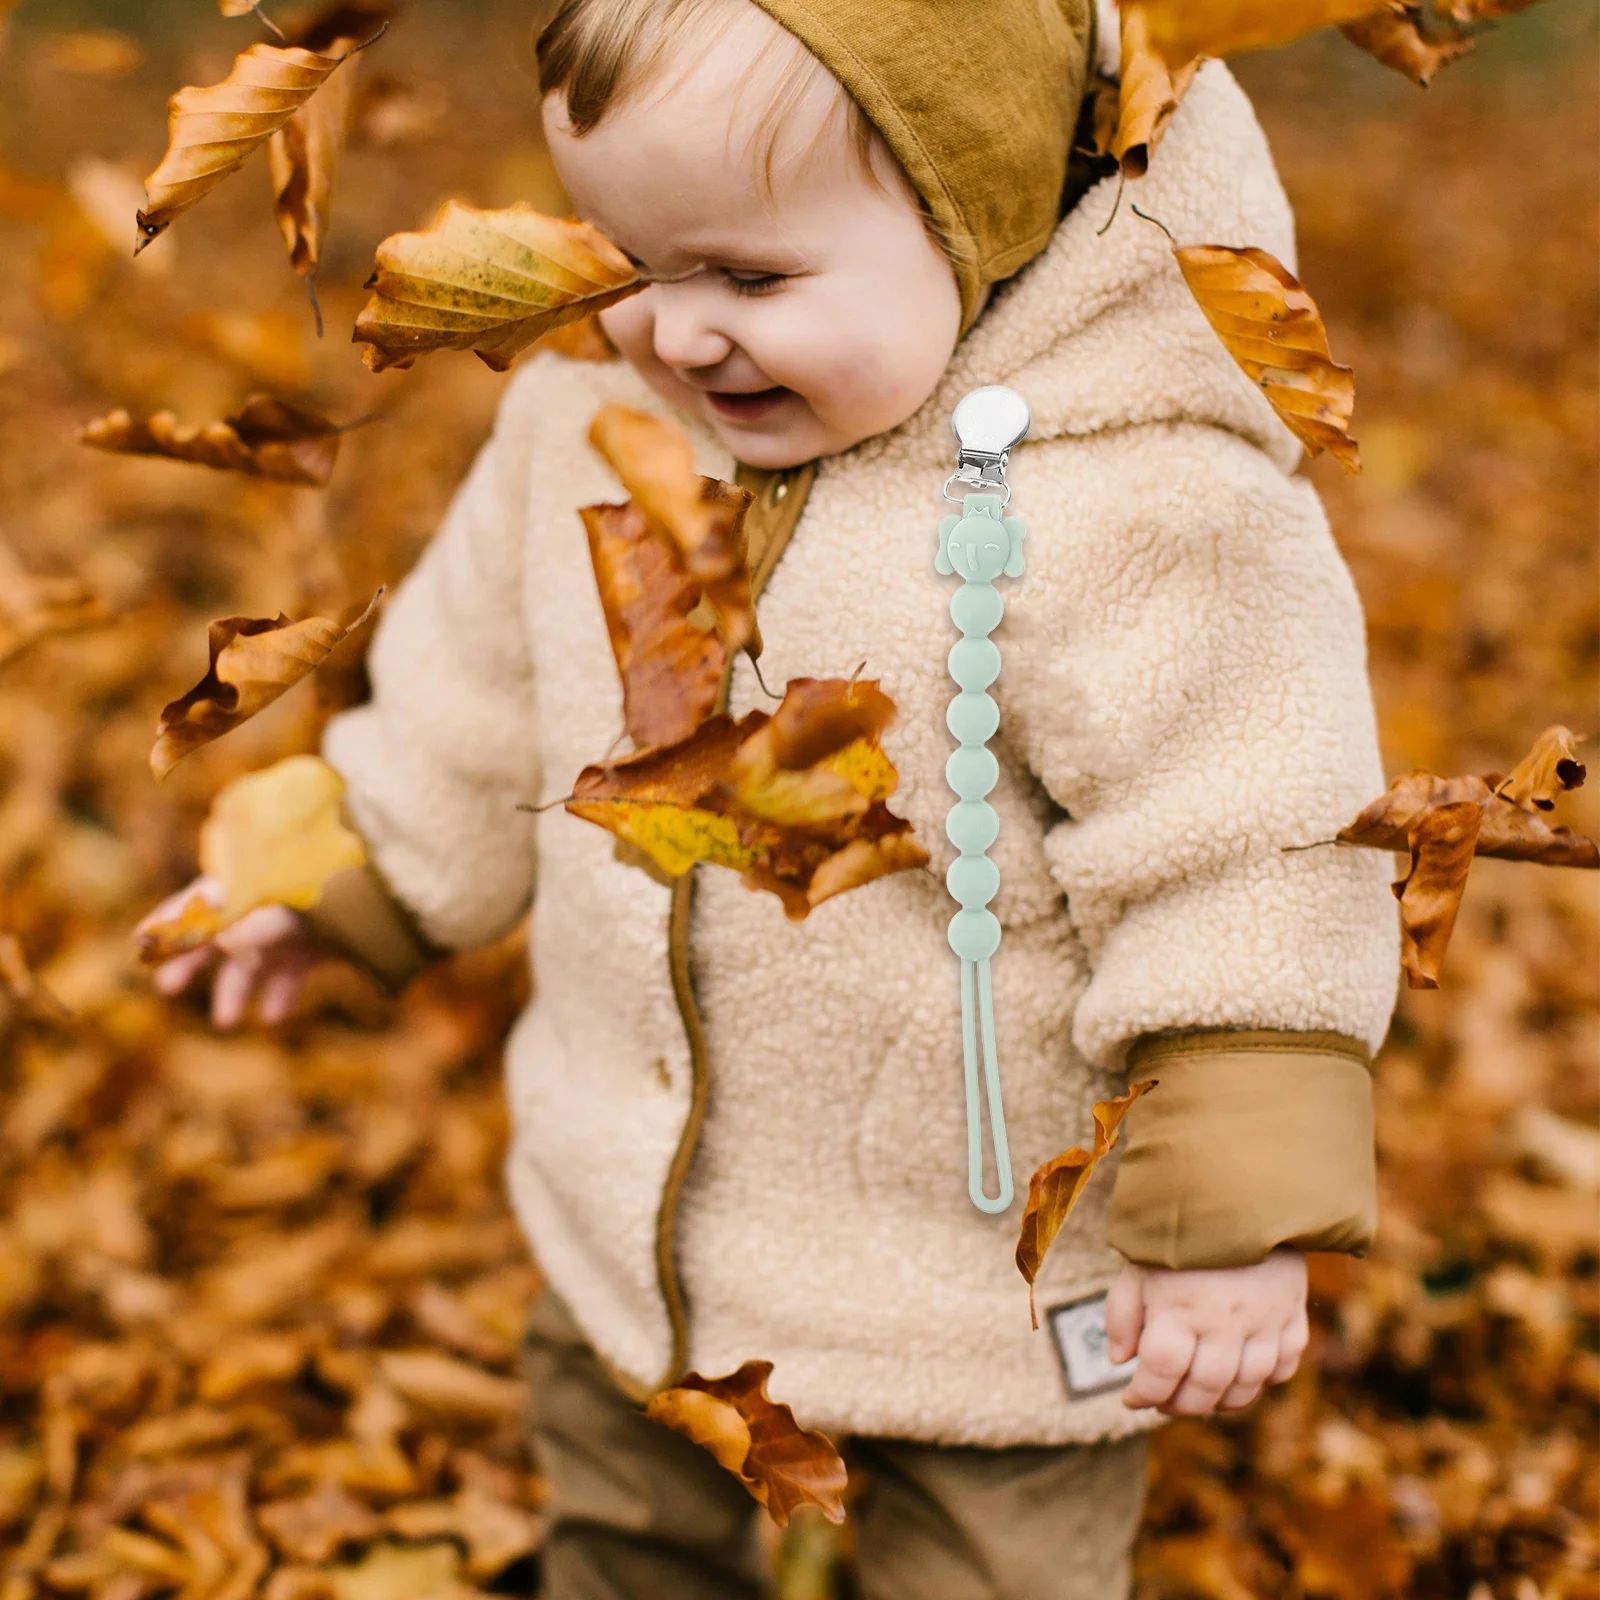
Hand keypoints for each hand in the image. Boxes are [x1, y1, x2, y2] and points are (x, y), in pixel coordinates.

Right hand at [138, 876, 328, 1028]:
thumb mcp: (299, 906)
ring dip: (238, 988)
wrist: (397, 891)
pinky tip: (274, 1016)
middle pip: (221, 935)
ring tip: (227, 1022)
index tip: (140, 942)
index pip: (202, 901)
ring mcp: (295, 924)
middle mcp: (270, 904)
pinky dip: (283, 992)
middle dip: (194, 961)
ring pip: (256, 959)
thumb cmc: (341, 888)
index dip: (172, 920)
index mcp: (256, 884)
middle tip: (166, 988)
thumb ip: (261, 923)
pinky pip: (295, 971)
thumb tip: (223, 942)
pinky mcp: (322, 944)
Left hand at [1105, 1249, 1308, 1415]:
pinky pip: (1285, 1365)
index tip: (1131, 1397)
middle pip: (1206, 1386)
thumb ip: (1123, 1314)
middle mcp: (1225, 1319)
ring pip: (1248, 1384)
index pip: (1161, 1370)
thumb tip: (1120, 1360)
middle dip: (1180, 1404)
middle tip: (1165, 1401)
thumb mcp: (1138, 1265)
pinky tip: (1241, 1374)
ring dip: (1221, 1401)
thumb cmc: (1180, 1232)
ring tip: (1199, 1393)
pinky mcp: (1293, 1313)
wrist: (1240, 1192)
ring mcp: (1265, 1320)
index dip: (1143, 1393)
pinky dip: (1263, 1380)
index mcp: (1180, 1304)